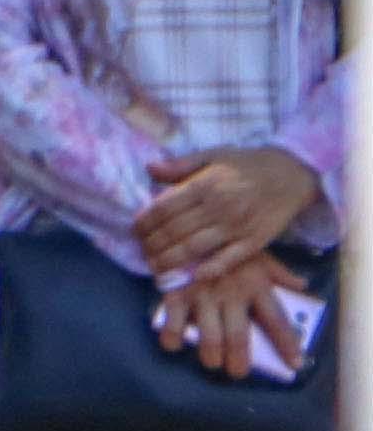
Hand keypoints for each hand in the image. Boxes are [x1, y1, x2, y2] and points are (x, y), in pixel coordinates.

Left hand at [134, 145, 320, 283]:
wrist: (294, 174)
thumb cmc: (249, 164)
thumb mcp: (215, 155)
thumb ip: (182, 165)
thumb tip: (150, 168)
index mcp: (205, 184)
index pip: (164, 208)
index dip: (145, 223)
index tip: (136, 231)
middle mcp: (219, 206)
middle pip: (174, 231)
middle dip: (152, 245)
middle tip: (142, 251)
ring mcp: (237, 226)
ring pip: (194, 248)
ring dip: (169, 261)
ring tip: (155, 267)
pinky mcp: (254, 241)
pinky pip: (228, 259)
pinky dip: (209, 269)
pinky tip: (192, 275)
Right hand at [156, 255, 309, 381]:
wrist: (189, 223)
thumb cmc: (226, 244)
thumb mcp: (257, 254)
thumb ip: (279, 273)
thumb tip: (301, 285)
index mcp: (256, 285)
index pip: (276, 320)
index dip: (286, 344)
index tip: (294, 364)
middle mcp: (232, 293)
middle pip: (239, 334)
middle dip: (240, 358)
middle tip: (238, 373)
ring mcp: (203, 295)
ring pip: (209, 334)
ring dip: (210, 353)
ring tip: (212, 364)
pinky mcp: (177, 293)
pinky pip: (172, 322)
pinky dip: (172, 336)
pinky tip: (173, 344)